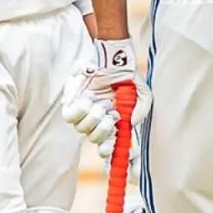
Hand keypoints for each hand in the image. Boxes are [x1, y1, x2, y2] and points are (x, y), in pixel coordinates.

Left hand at [62, 39, 150, 153]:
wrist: (112, 60)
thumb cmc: (126, 76)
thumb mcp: (142, 93)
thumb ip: (142, 109)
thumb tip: (131, 124)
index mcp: (113, 123)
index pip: (109, 146)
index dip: (109, 153)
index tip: (111, 151)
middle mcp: (97, 121)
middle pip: (95, 141)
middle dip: (103, 131)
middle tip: (110, 116)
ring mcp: (84, 114)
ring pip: (82, 130)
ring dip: (93, 118)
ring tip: (101, 103)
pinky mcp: (72, 103)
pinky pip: (70, 117)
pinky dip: (80, 111)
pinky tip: (88, 100)